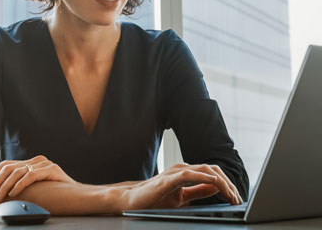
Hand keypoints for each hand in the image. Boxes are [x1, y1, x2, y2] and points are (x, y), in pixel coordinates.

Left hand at [0, 155, 75, 203]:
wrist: (75, 193)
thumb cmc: (52, 192)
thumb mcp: (33, 186)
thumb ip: (21, 183)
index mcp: (30, 162)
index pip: (7, 164)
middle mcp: (36, 160)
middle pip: (10, 167)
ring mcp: (44, 164)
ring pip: (18, 172)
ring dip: (5, 186)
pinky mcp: (51, 169)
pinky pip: (31, 175)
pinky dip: (20, 184)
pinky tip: (14, 193)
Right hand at [119, 163, 242, 211]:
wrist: (133, 201)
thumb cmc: (155, 198)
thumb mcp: (182, 196)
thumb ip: (198, 191)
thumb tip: (216, 188)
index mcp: (187, 173)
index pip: (212, 174)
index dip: (227, 185)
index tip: (236, 199)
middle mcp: (183, 169)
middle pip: (212, 170)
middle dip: (228, 184)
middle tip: (237, 199)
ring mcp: (175, 172)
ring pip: (204, 170)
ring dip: (220, 182)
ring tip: (230, 193)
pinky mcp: (167, 180)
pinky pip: (188, 175)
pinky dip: (202, 177)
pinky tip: (213, 183)